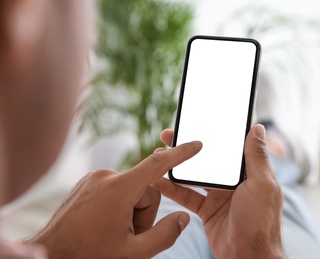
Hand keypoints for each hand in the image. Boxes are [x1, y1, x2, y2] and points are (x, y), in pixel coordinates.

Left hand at [24, 141, 201, 258]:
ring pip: (132, 190)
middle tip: (127, 235)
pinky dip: (118, 204)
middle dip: (144, 213)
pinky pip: (116, 188)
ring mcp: (95, 177)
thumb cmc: (90, 255)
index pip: (158, 165)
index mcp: (119, 190)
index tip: (196, 145)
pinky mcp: (89, 181)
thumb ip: (165, 235)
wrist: (51, 254)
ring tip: (113, 230)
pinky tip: (104, 223)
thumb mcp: (134, 253)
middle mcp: (106, 176)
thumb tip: (184, 217)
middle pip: (146, 190)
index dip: (180, 154)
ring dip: (130, 211)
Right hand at [154, 125, 284, 258]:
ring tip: (159, 154)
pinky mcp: (207, 210)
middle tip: (169, 136)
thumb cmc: (260, 221)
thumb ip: (257, 156)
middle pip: (207, 159)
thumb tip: (257, 128)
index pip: (228, 147)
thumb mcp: (262, 184)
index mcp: (247, 172)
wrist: (248, 256)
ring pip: (194, 175)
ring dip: (177, 165)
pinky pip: (187, 195)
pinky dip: (172, 188)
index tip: (196, 121)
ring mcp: (219, 195)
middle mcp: (233, 181)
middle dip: (188, 147)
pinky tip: (158, 180)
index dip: (212, 134)